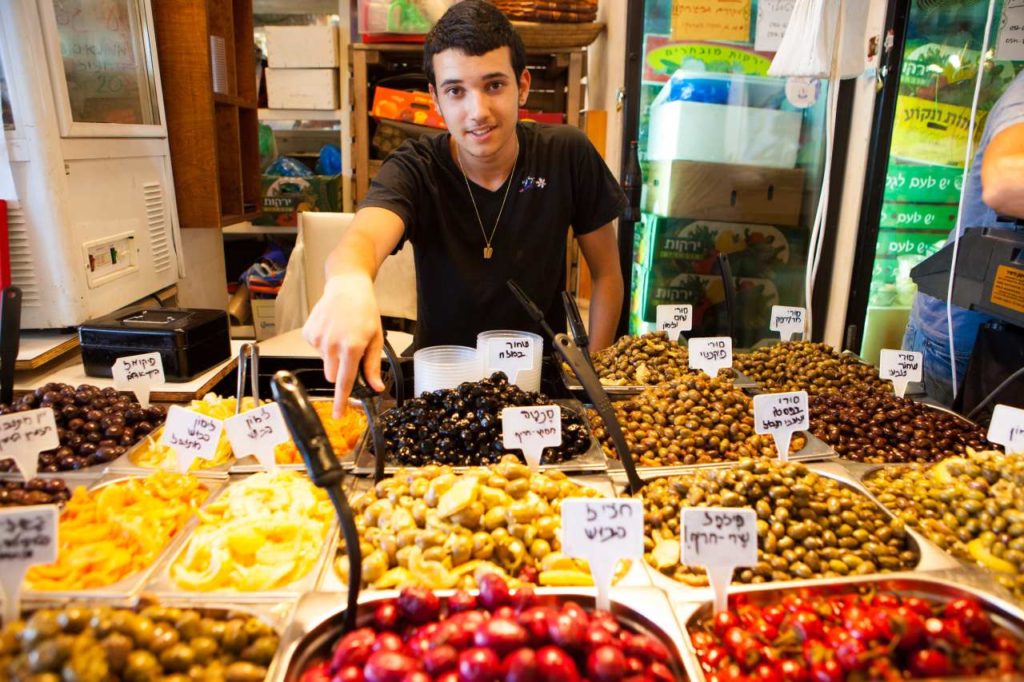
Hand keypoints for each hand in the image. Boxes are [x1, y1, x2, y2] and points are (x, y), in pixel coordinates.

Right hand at [302, 274, 386, 416]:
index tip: (338, 415)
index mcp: (352, 347)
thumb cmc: (364, 310)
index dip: (341, 401)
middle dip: (341, 370)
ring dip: (333, 356)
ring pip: (325, 363)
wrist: (346, 287)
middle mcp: (332, 344)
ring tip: (341, 335)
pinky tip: (331, 329)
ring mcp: (318, 339)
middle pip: (332, 375)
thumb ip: (373, 365)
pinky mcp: (308, 333)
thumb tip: (375, 387)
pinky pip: (316, 350)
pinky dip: (324, 344)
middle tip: (350, 351)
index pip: (345, 381)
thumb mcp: (375, 338)